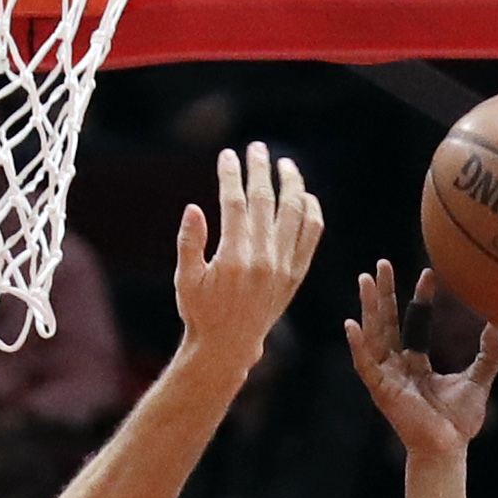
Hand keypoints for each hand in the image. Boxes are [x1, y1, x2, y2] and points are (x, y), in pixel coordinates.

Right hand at [175, 143, 323, 372]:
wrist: (228, 348)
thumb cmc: (201, 313)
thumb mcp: (185, 280)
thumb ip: (189, 243)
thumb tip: (193, 208)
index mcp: (234, 259)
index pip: (235, 203)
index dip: (231, 175)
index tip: (228, 155)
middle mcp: (263, 261)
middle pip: (265, 201)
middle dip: (259, 169)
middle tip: (256, 148)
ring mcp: (282, 267)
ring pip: (294, 212)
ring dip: (291, 183)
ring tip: (284, 164)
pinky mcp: (295, 275)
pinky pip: (311, 235)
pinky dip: (311, 211)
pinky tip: (304, 195)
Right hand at [345, 262, 497, 457]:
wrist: (449, 448)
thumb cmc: (459, 422)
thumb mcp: (479, 377)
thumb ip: (489, 351)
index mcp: (416, 364)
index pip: (415, 324)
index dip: (420, 298)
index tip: (429, 273)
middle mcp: (398, 367)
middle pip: (388, 323)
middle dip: (384, 294)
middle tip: (381, 264)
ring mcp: (387, 378)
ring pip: (374, 336)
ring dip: (368, 308)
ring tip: (364, 280)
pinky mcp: (381, 390)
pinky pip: (365, 365)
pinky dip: (358, 346)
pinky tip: (351, 325)